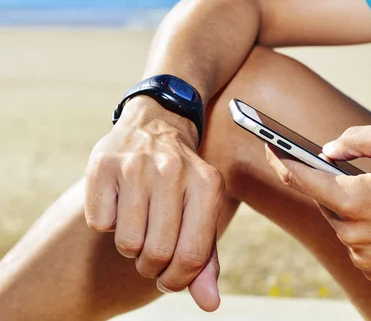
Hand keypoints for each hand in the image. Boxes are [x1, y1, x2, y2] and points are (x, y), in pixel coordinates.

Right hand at [85, 96, 223, 310]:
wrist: (156, 126)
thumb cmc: (182, 182)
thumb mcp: (202, 213)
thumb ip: (205, 259)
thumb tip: (210, 304)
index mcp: (208, 185)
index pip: (192, 256)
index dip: (177, 281)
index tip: (170, 279)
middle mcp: (174, 171)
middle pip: (157, 253)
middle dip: (152, 266)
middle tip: (152, 252)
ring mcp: (137, 165)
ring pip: (127, 243)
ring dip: (131, 246)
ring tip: (140, 223)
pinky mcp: (103, 165)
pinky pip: (100, 224)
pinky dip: (109, 224)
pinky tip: (121, 203)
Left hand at [266, 125, 370, 281]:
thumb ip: (354, 139)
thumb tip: (326, 151)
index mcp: (355, 200)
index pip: (302, 180)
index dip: (281, 161)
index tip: (269, 147)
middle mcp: (353, 233)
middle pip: (323, 200)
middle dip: (330, 182)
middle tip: (346, 168)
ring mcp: (363, 256)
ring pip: (339, 221)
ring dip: (348, 204)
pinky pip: (354, 241)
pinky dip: (362, 225)